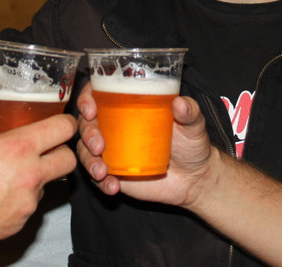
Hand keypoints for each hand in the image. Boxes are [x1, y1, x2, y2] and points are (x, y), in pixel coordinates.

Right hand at [0, 108, 76, 250]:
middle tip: (46, 150)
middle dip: (61, 152)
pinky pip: (29, 206)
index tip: (61, 123)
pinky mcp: (19, 223)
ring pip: (47, 184)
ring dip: (36, 177)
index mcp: (19, 148)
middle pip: (68, 160)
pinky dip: (20, 199)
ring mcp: (27, 202)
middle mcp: (30, 175)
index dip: (66, 123)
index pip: (64, 129)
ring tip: (9, 176)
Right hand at [76, 84, 214, 206]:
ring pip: (86, 151)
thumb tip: (180, 103)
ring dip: (88, 160)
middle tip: (99, 145)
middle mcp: (115, 126)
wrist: (195, 179)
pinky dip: (101, 182)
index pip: (98, 94)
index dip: (87, 99)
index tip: (91, 109)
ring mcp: (112, 151)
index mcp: (128, 106)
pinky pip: (97, 177)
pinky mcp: (114, 173)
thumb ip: (189, 112)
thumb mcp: (194, 124)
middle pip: (86, 123)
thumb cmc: (192, 144)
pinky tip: (113, 186)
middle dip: (87, 133)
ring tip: (102, 171)